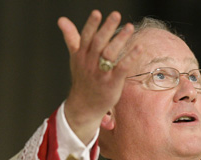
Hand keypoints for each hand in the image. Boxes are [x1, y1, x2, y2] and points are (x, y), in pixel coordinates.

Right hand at [58, 10, 140, 143]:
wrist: (84, 105)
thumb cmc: (83, 79)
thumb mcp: (75, 57)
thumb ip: (71, 37)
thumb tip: (62, 20)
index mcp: (81, 55)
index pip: (86, 36)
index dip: (91, 24)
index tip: (97, 12)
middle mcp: (90, 63)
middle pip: (98, 42)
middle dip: (107, 28)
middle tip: (116, 14)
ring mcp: (101, 73)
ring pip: (110, 54)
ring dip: (120, 39)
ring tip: (129, 27)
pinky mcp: (112, 83)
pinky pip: (122, 68)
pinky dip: (130, 57)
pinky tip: (139, 47)